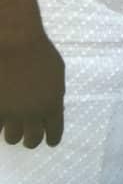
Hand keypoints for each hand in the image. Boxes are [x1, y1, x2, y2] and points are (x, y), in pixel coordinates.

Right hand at [0, 32, 64, 147]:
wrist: (15, 42)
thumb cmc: (39, 54)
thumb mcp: (56, 75)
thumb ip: (55, 95)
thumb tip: (52, 111)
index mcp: (52, 105)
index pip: (54, 133)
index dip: (52, 138)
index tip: (49, 140)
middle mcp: (32, 113)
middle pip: (31, 141)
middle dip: (31, 139)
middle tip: (28, 134)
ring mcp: (11, 112)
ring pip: (12, 138)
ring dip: (13, 132)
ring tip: (13, 124)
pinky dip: (0, 125)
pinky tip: (2, 120)